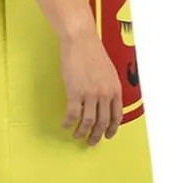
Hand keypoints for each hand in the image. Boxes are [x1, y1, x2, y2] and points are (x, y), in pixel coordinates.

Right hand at [60, 29, 123, 146]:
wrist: (81, 40)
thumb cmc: (92, 52)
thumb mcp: (109, 72)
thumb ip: (109, 88)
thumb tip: (105, 102)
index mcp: (115, 89)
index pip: (117, 116)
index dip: (112, 129)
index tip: (107, 136)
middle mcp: (105, 94)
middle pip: (102, 122)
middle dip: (96, 136)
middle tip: (91, 142)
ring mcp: (90, 94)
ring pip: (87, 122)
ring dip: (81, 132)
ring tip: (76, 135)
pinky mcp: (75, 92)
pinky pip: (72, 114)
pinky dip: (68, 122)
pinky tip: (65, 124)